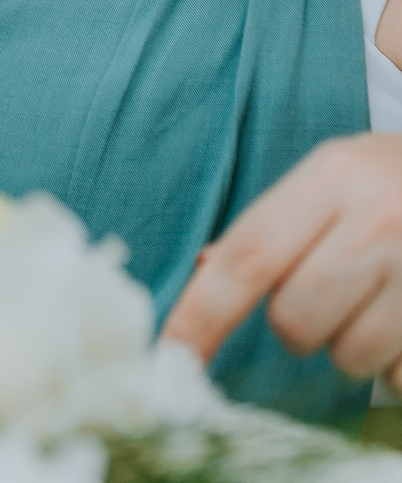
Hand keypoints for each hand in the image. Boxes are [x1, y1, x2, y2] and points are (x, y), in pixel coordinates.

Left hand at [163, 134, 401, 385]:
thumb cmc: (390, 179)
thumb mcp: (330, 175)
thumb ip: (272, 224)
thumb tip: (204, 271)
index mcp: (332, 176)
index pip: (248, 256)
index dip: (203, 313)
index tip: (174, 354)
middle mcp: (377, 220)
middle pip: (295, 321)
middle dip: (296, 326)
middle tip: (324, 293)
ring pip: (349, 358)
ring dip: (351, 344)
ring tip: (374, 299)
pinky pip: (399, 377)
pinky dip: (396, 362)